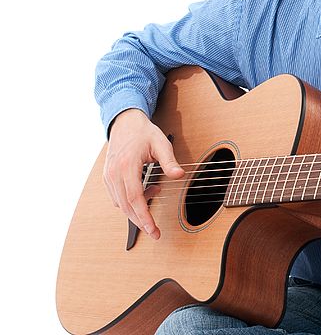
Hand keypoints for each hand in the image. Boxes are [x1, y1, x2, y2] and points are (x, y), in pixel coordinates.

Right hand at [103, 108, 183, 239]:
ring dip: (137, 208)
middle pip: (126, 206)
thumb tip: (179, 175)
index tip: (153, 230)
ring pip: (121, 204)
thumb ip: (169, 161)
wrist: (124, 123)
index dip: (144, 217)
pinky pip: (117, 197)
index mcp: (127, 166)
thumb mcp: (161, 144)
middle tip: (155, 232)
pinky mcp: (107, 178)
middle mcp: (114, 173)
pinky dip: (131, 200)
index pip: (135, 199)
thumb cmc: (143, 133)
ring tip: (155, 192)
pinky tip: (145, 190)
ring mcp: (108, 176)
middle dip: (141, 221)